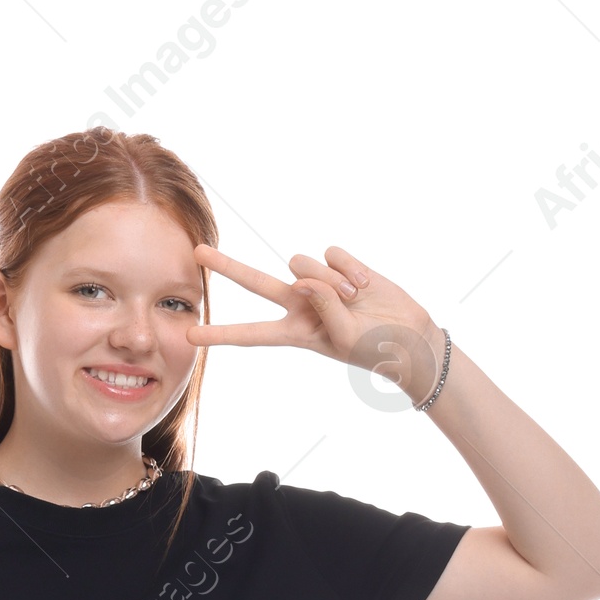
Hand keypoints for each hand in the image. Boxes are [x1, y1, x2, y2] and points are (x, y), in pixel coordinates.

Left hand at [188, 243, 443, 402]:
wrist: (408, 333)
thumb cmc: (376, 346)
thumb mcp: (343, 337)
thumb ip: (320, 304)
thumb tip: (301, 274)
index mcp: (295, 332)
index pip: (251, 334)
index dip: (221, 334)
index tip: (191, 335)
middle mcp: (300, 304)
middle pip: (256, 283)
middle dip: (227, 268)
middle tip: (196, 253)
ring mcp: (318, 282)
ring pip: (305, 264)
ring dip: (333, 281)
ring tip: (356, 300)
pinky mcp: (339, 264)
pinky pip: (332, 254)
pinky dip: (350, 269)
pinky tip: (365, 285)